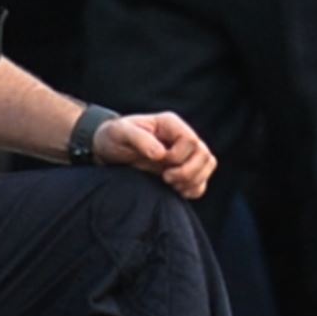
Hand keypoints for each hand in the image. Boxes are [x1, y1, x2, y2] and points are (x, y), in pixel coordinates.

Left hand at [90, 109, 215, 201]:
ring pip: (208, 165)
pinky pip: (202, 180)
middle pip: (204, 154)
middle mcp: (181, 137)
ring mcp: (185, 153)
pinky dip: (194, 189)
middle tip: (166, 178)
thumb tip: (160, 154)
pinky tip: (177, 191)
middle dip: (187, 171)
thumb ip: (140, 139)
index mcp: (170, 124)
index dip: (178, 156)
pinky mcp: (183, 168)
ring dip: (193, 180)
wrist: (108, 150)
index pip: (190, 140)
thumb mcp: (120, 133)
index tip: (158, 162)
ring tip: (171, 185)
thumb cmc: (113, 137)